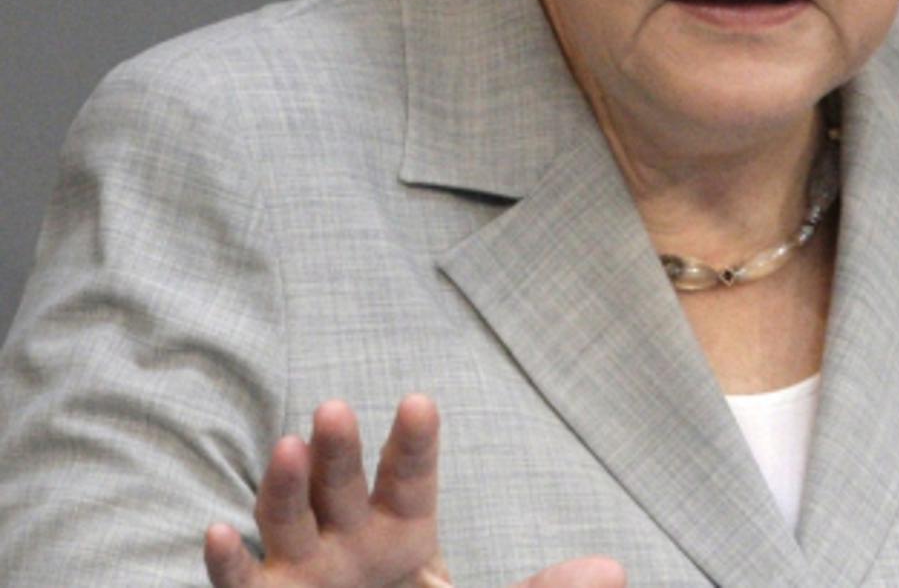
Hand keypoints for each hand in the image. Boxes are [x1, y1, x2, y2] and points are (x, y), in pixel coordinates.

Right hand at [204, 394, 625, 587]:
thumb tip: (612, 569)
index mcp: (403, 532)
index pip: (411, 479)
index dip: (414, 443)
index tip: (419, 402)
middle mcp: (347, 540)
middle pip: (343, 485)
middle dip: (340, 450)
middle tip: (336, 408)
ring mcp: (303, 570)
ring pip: (287, 520)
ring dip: (285, 486)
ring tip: (288, 448)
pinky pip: (242, 582)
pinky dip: (226, 561)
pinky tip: (213, 530)